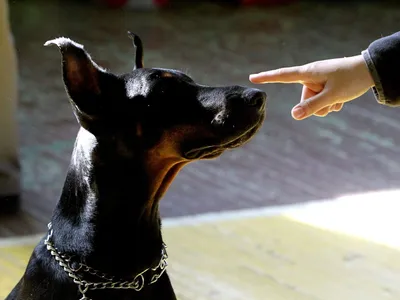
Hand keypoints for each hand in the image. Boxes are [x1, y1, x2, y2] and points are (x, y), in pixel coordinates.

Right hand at [249, 55, 374, 119]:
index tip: (252, 77)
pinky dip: (330, 103)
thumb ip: (312, 107)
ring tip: (339, 100)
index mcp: (308, 73)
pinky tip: (341, 99)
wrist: (372, 70)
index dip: (267, 77)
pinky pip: (322, 100)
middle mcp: (311, 76)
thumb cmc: (352, 79)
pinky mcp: (326, 84)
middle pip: (304, 99)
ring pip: (314, 102)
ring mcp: (319, 80)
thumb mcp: (332, 96)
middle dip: (317, 106)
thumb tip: (294, 116)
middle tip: (333, 102)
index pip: (283, 75)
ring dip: (326, 106)